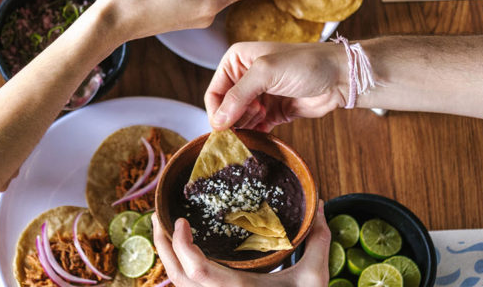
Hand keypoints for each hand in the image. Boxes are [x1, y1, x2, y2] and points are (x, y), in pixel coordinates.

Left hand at [152, 202, 331, 286]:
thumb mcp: (314, 278)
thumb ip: (318, 241)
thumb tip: (322, 204)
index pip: (196, 271)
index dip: (181, 246)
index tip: (181, 220)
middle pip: (175, 275)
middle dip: (162, 245)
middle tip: (159, 215)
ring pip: (176, 282)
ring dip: (166, 254)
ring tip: (165, 227)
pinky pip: (184, 286)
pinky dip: (177, 265)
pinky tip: (182, 249)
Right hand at [207, 42, 347, 130]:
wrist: (340, 77)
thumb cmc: (306, 64)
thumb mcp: (266, 72)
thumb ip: (239, 95)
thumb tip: (218, 120)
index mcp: (237, 61)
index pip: (214, 92)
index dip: (216, 112)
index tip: (223, 128)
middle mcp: (244, 78)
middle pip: (225, 109)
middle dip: (233, 121)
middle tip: (249, 123)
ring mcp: (259, 96)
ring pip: (239, 121)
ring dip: (245, 128)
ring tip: (261, 121)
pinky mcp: (272, 112)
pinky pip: (255, 128)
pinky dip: (255, 134)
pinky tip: (261, 136)